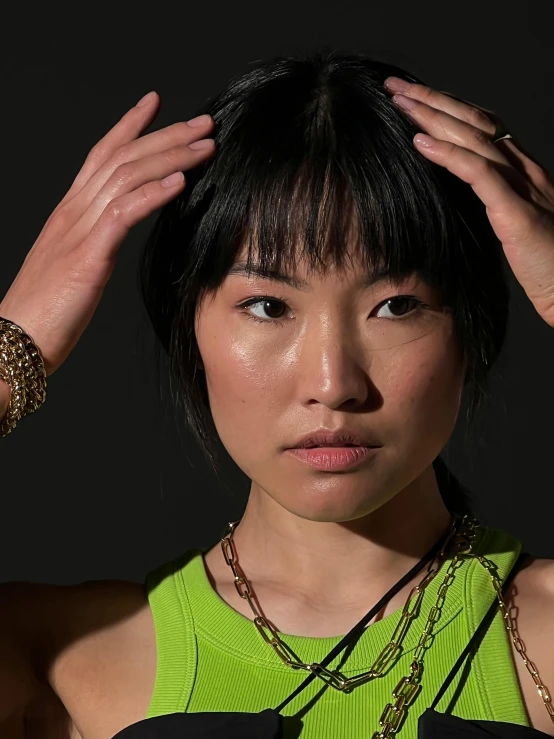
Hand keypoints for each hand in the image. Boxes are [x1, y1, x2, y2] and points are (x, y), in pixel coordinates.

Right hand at [0, 92, 215, 375]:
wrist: (16, 341)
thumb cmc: (45, 310)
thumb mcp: (73, 264)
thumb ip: (93, 240)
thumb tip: (114, 231)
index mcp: (70, 212)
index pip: (101, 154)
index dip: (129, 125)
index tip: (156, 104)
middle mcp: (73, 211)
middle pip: (122, 157)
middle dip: (165, 135)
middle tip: (203, 123)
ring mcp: (78, 230)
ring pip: (126, 176)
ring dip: (170, 158)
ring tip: (205, 146)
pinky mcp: (87, 256)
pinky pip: (123, 213)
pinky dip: (153, 193)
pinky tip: (180, 182)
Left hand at [384, 76, 553, 328]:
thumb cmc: (545, 266)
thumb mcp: (510, 225)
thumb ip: (490, 202)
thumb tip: (454, 194)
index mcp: (523, 172)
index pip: (482, 127)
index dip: (447, 107)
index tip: (412, 97)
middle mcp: (526, 170)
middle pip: (474, 121)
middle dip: (432, 100)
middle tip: (395, 85)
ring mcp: (524, 187)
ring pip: (474, 138)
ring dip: (432, 117)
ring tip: (400, 102)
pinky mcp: (517, 212)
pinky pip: (479, 173)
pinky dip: (448, 154)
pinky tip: (420, 141)